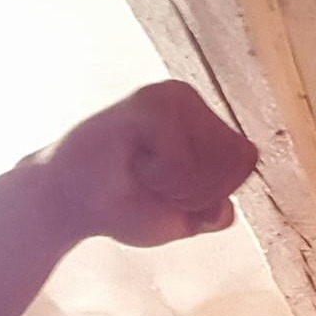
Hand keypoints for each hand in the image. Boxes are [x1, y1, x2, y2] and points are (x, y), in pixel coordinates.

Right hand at [26, 81, 258, 247]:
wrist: (69, 204)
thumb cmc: (123, 206)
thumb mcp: (182, 218)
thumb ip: (214, 214)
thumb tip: (227, 211)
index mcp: (203, 120)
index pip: (246, 163)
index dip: (213, 192)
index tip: (171, 191)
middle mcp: (190, 101)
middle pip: (234, 163)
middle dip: (197, 192)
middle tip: (152, 183)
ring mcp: (170, 97)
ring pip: (211, 163)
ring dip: (177, 187)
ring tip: (141, 172)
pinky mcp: (149, 102)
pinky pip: (183, 159)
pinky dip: (161, 176)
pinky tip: (132, 163)